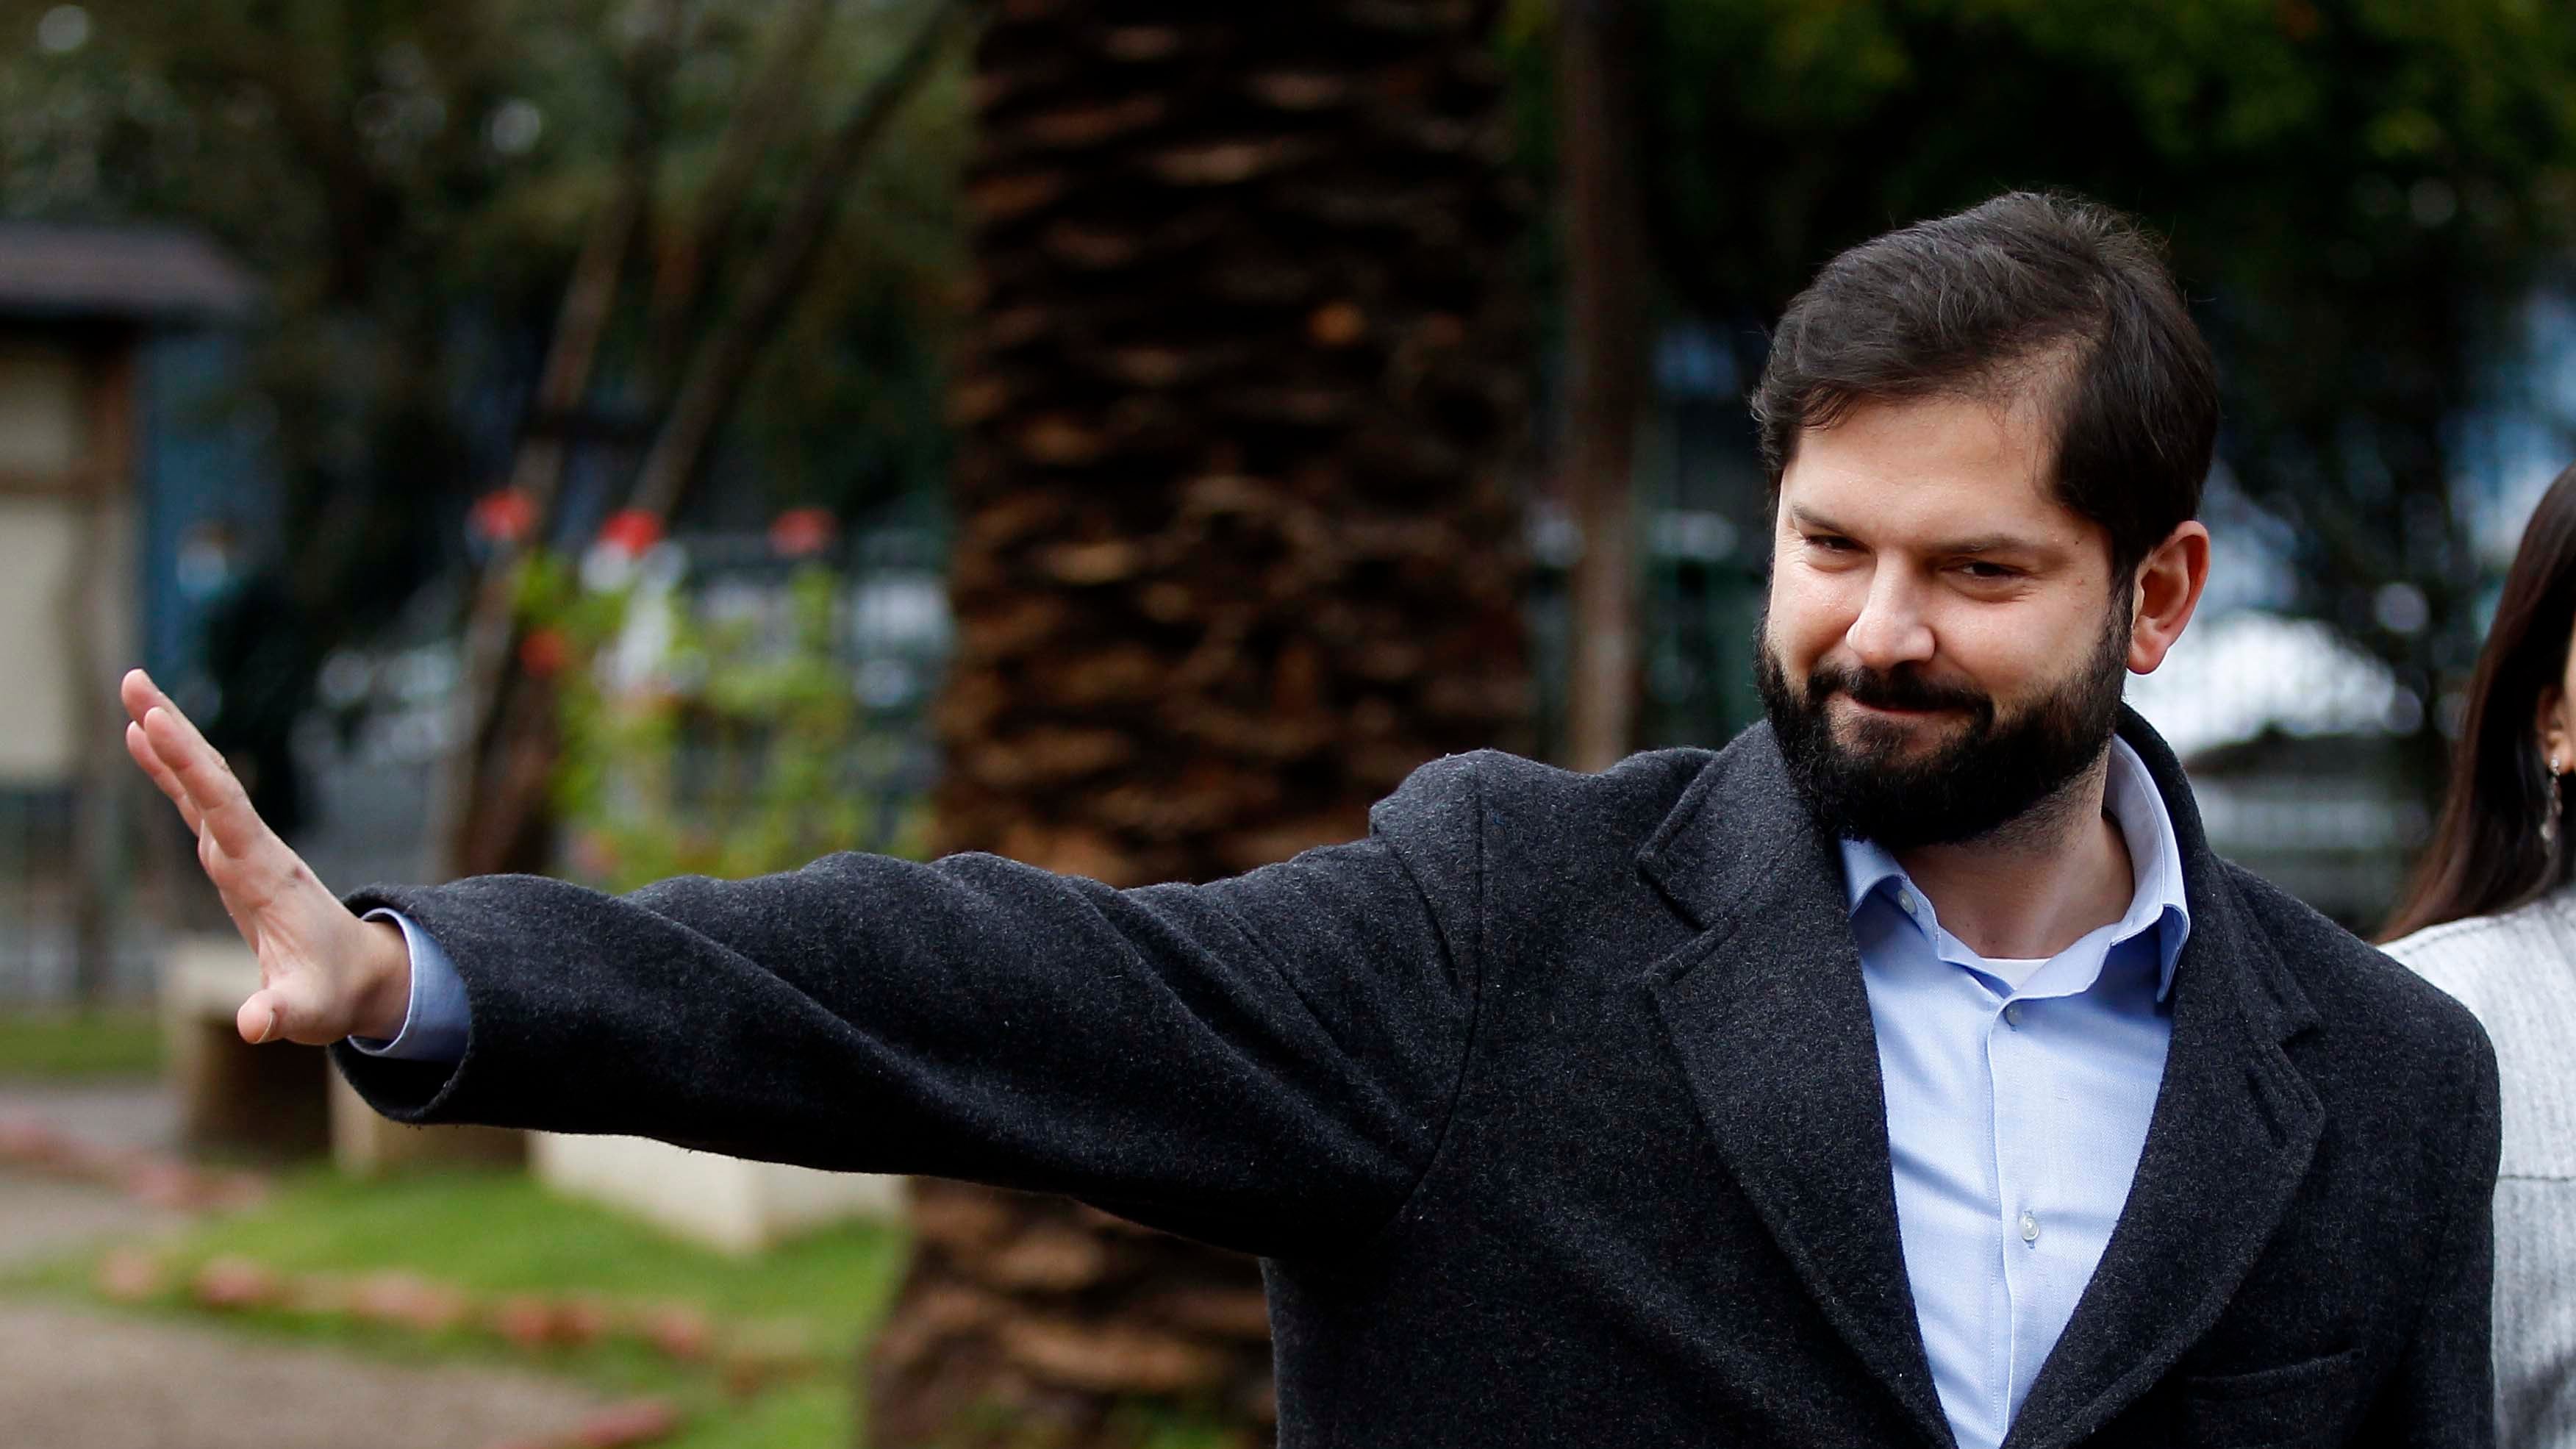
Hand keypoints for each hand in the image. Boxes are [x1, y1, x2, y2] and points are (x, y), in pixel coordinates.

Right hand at [119, 668, 411, 1044]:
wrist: (363, 976)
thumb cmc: (333, 993)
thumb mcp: (308, 1010)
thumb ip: (281, 1013)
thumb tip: (257, 1026)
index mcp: (265, 875)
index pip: (224, 811)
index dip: (190, 770)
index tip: (155, 724)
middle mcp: (254, 850)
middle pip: (210, 780)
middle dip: (173, 732)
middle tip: (133, 680)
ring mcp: (244, 849)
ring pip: (203, 783)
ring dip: (169, 738)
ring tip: (134, 689)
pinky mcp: (234, 856)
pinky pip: (198, 802)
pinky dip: (170, 769)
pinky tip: (142, 738)